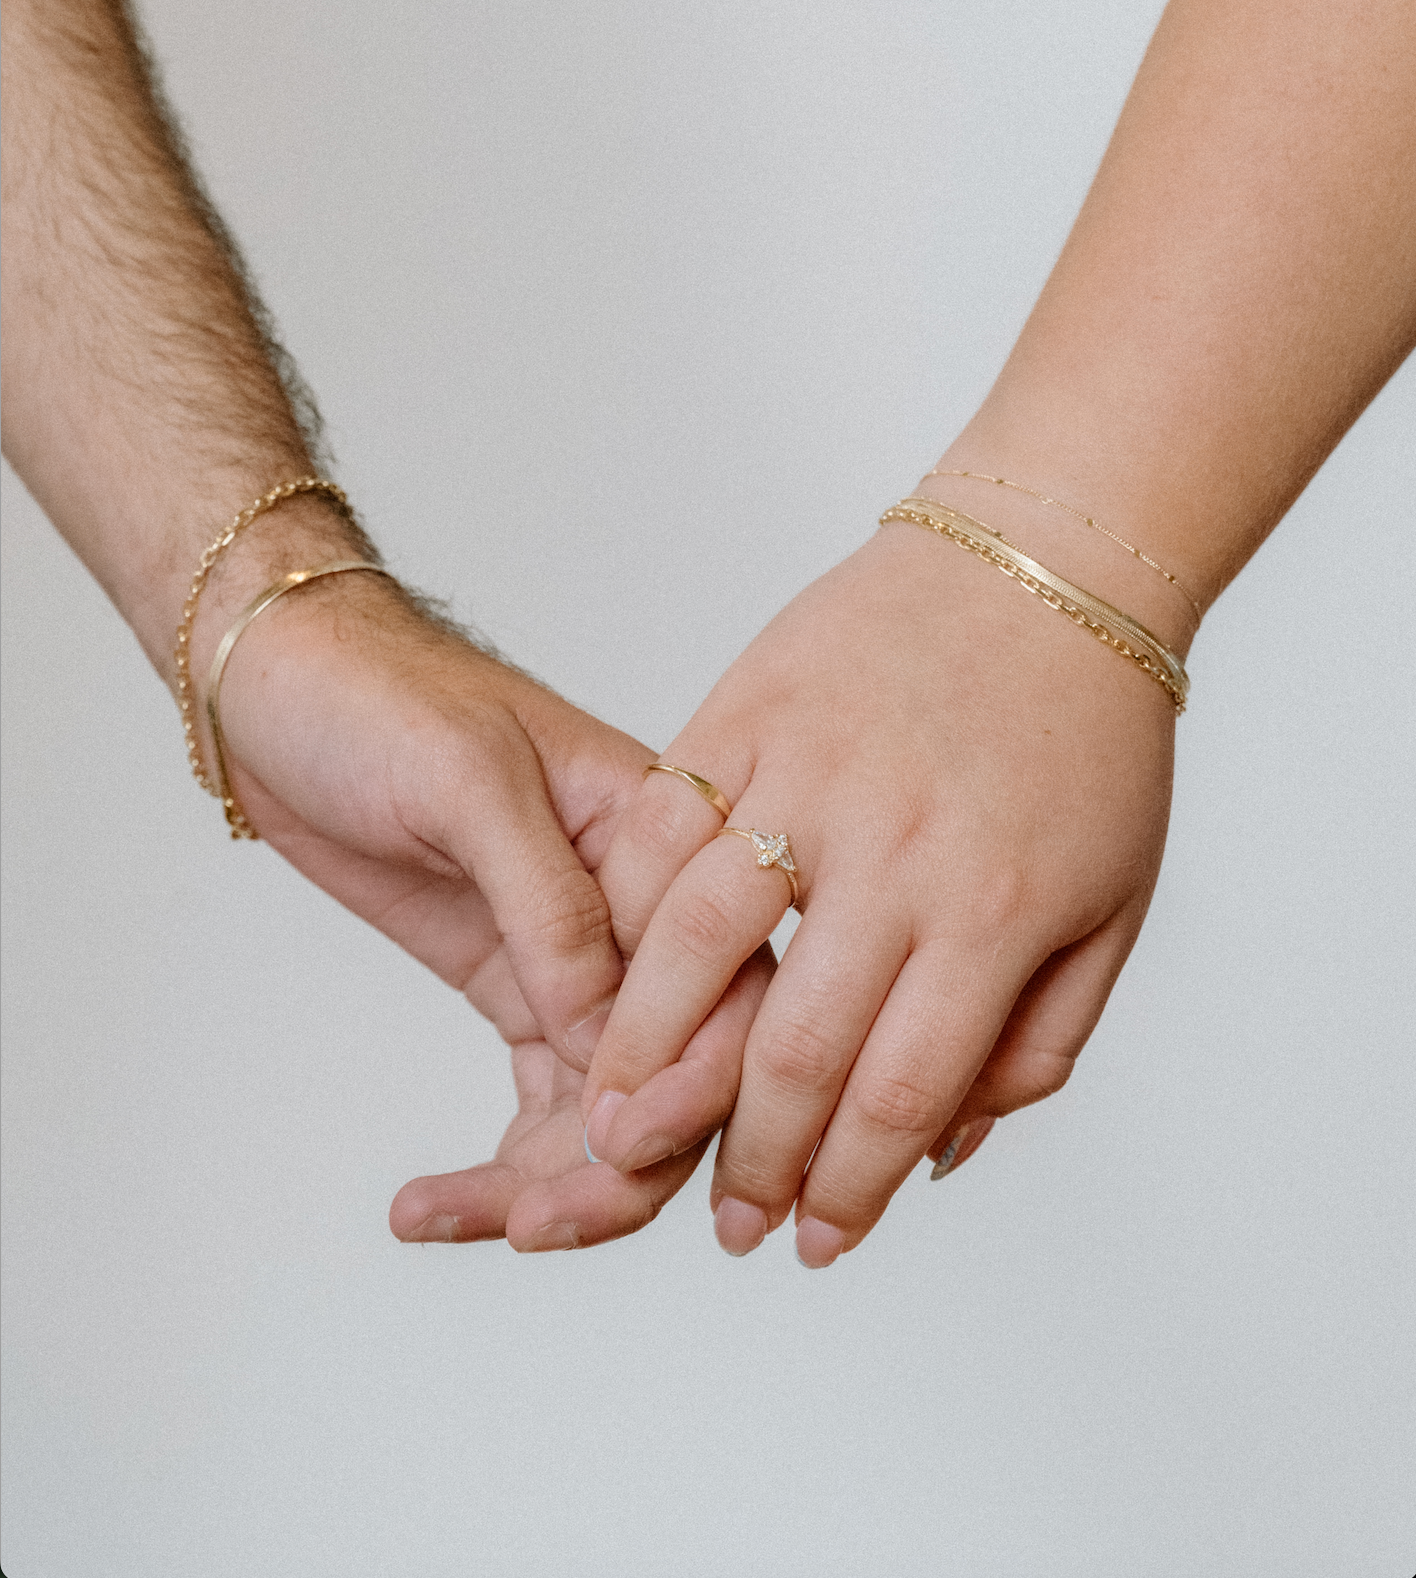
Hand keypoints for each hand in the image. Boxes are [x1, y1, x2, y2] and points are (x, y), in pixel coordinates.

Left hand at [215, 571, 771, 1247]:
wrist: (287, 685)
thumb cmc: (381, 699)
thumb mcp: (468, 783)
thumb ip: (551, 906)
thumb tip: (610, 1041)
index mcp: (661, 843)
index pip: (728, 986)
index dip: (694, 1086)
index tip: (613, 1147)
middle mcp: (638, 914)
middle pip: (680, 1073)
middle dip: (619, 1165)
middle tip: (531, 1219)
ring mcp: (576, 959)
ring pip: (612, 1111)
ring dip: (550, 1183)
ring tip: (451, 1215)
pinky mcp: (517, 988)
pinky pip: (545, 1102)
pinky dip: (501, 1166)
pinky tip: (433, 1200)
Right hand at [580, 522, 1175, 1264]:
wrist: (1044, 562)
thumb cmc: (1086, 741)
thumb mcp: (1111, 905)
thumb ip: (1037, 1043)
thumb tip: (939, 1152)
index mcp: (996, 906)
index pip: (898, 1094)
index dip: (848, 1191)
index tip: (814, 1241)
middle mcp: (893, 848)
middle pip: (790, 1046)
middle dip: (747, 1160)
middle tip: (722, 1220)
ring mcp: (806, 771)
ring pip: (691, 943)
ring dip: (646, 1056)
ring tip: (620, 1123)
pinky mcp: (743, 709)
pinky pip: (656, 830)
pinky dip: (621, 917)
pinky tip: (615, 975)